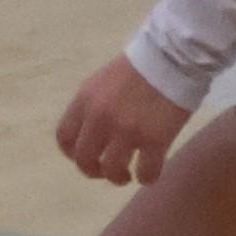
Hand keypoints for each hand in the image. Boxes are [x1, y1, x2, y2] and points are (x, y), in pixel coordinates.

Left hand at [57, 54, 189, 188]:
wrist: (171, 57)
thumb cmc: (138, 66)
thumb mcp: (102, 81)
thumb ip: (92, 106)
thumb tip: (90, 132)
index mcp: (85, 100)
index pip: (64, 137)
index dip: (73, 153)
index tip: (87, 157)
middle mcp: (100, 118)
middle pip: (84, 160)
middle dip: (94, 171)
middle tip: (107, 171)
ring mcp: (127, 132)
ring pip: (112, 171)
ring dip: (119, 177)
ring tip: (128, 173)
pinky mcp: (154, 141)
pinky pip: (145, 174)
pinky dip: (146, 178)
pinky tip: (150, 172)